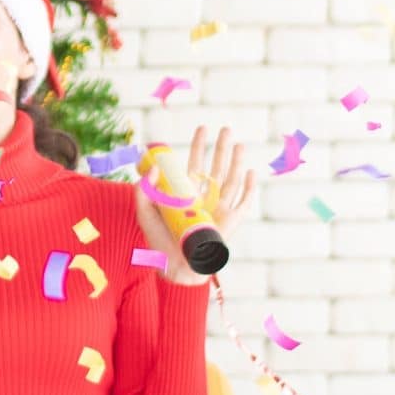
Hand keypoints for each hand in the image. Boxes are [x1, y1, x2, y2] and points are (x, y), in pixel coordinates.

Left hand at [137, 126, 253, 284]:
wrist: (175, 266)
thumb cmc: (160, 241)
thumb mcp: (145, 214)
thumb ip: (143, 192)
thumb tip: (152, 170)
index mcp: (187, 192)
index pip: (194, 163)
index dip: (199, 146)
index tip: (202, 129)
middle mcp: (205, 196)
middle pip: (217, 167)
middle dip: (221, 148)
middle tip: (226, 129)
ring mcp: (219, 208)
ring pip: (232, 179)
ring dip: (236, 162)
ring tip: (239, 144)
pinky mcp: (230, 221)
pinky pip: (243, 202)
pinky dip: (248, 187)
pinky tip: (251, 172)